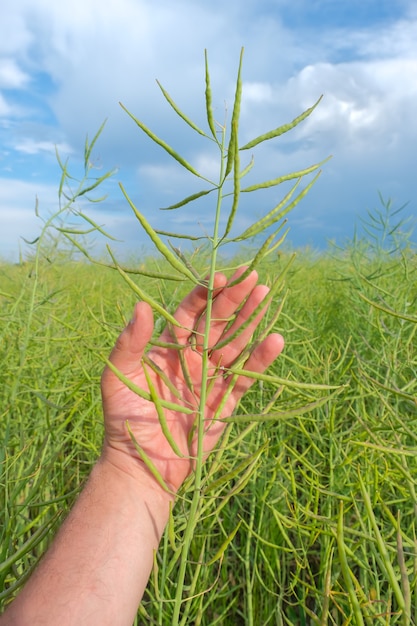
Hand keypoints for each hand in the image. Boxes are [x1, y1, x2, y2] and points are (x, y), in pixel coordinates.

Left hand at [101, 268, 283, 492]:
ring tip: (266, 293)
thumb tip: (141, 306)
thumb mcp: (118, 377)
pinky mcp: (226, 401)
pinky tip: (275, 339)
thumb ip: (130, 343)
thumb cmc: (124, 419)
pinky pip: (246, 376)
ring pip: (236, 342)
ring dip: (251, 319)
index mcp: (168, 348)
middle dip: (235, 298)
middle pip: (218, 322)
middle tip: (253, 276)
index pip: (191, 313)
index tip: (221, 276)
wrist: (141, 464)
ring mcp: (211, 378)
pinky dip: (261, 359)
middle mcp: (193, 358)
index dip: (206, 294)